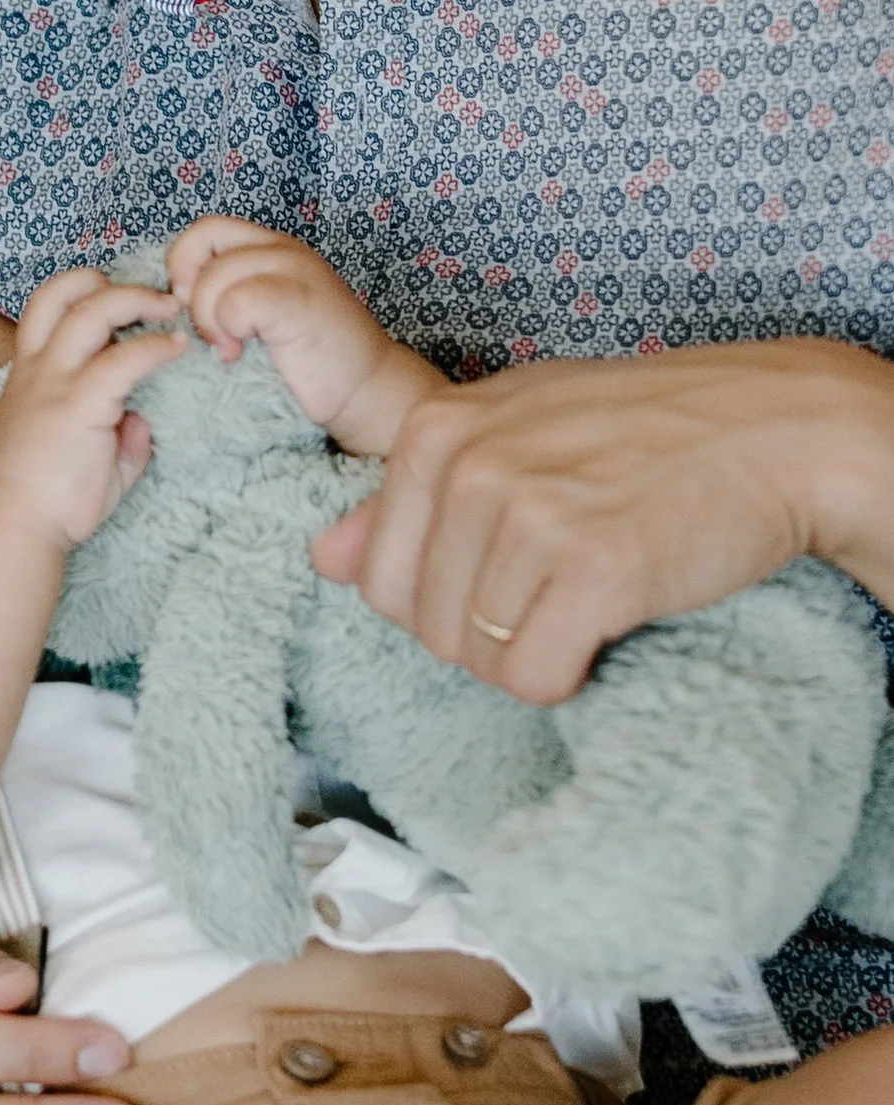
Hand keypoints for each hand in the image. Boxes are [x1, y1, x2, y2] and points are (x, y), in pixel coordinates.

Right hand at [0, 271, 184, 549]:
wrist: (17, 527)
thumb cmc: (45, 500)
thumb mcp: (82, 458)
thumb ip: (114, 438)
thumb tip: (141, 423)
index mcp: (30, 374)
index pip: (48, 309)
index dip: (82, 292)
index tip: (121, 304)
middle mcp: (38, 369)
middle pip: (62, 292)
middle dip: (109, 282)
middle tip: (152, 296)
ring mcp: (55, 382)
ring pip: (90, 310)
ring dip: (135, 299)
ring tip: (169, 308)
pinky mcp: (80, 404)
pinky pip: (123, 359)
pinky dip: (155, 347)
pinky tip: (177, 348)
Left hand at [168, 217, 435, 456]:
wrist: (366, 394)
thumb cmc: (307, 363)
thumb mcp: (258, 317)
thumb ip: (224, 295)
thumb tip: (170, 300)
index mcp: (271, 249)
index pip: (206, 230)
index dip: (184, 265)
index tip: (189, 310)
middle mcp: (283, 250)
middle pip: (204, 238)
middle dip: (191, 291)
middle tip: (208, 332)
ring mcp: (295, 270)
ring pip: (216, 275)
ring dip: (209, 320)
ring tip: (230, 351)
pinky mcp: (298, 300)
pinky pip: (237, 300)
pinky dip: (228, 329)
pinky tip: (239, 355)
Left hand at [314, 337, 893, 702]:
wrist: (776, 427)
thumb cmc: (646, 427)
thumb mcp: (513, 428)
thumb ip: (416, 491)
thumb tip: (327, 559)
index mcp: (435, 432)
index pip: (380, 579)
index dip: (444, 601)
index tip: (506, 575)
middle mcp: (469, 467)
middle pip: (424, 628)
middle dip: (485, 636)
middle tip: (553, 594)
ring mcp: (529, 516)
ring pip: (477, 659)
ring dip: (531, 654)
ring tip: (585, 600)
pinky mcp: (594, 568)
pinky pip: (533, 677)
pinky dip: (569, 674)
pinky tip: (607, 626)